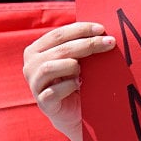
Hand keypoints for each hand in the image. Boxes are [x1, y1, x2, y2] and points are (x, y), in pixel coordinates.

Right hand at [22, 22, 115, 140]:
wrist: (76, 110)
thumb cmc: (78, 77)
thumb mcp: (78, 57)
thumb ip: (81, 42)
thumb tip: (102, 30)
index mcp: (37, 50)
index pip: (58, 34)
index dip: (80, 29)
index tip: (102, 29)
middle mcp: (31, 65)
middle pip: (59, 50)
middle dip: (87, 44)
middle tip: (109, 43)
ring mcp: (35, 85)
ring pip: (49, 68)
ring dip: (72, 66)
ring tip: (84, 70)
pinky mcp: (43, 103)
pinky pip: (53, 91)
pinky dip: (69, 85)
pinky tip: (80, 84)